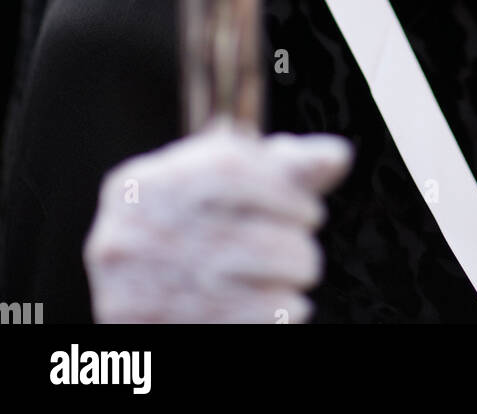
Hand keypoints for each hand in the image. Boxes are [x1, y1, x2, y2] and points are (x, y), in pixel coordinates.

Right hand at [83, 120, 353, 322]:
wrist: (144, 292)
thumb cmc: (196, 227)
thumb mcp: (227, 187)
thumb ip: (283, 168)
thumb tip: (338, 155)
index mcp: (141, 184)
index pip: (228, 171)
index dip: (283, 193)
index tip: (312, 213)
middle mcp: (125, 234)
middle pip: (239, 239)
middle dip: (293, 249)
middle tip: (306, 258)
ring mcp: (129, 291)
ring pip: (237, 292)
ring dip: (287, 287)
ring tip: (297, 280)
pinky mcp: (144, 334)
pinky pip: (229, 327)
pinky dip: (272, 318)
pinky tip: (286, 308)